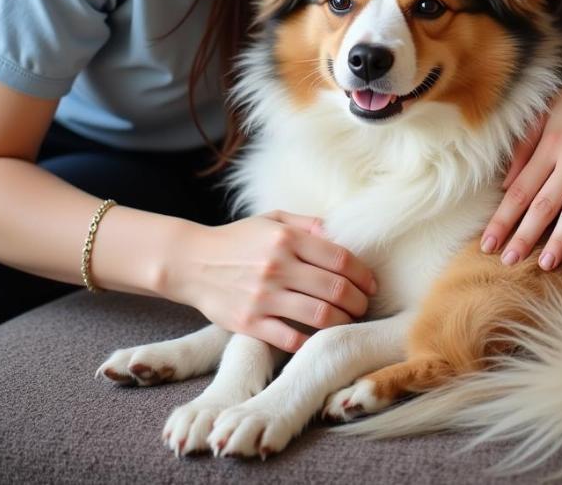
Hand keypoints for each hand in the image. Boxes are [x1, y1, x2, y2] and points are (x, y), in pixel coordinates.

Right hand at [166, 210, 377, 351]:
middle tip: (365, 306)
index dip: (363, 274)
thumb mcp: (273, 219)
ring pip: (321, 316)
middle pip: (336, 289)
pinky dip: (311, 342)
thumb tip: (344, 233)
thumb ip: (309, 224)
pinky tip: (320, 338)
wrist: (191, 262)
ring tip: (349, 321)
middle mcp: (277, 267)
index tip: (371, 284)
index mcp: (286, 239)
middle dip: (359, 301)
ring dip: (343, 322)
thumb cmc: (238, 239)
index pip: (341, 258)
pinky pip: (291, 339)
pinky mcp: (249, 324)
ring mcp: (263, 298)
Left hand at [479, 44, 561, 268]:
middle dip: (523, 235)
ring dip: (560, 239)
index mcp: (552, 142)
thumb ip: (526, 143)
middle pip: (543, 204)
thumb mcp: (552, 108)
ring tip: (546, 264)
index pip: (520, 189)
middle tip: (506, 262)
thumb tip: (506, 181)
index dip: (502, 218)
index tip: (487, 242)